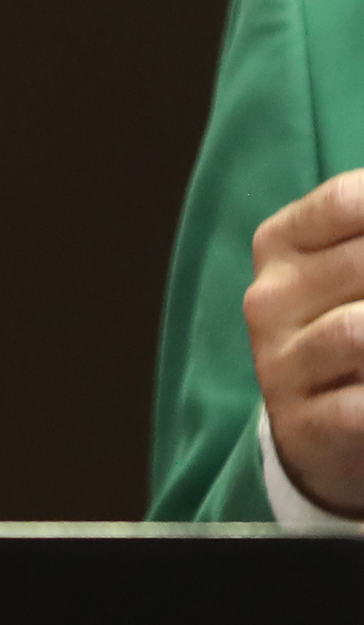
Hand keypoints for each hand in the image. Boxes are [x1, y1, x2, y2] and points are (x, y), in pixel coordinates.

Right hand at [246, 169, 363, 515]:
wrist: (318, 422)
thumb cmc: (356, 322)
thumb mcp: (358, 269)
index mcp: (281, 244)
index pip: (348, 202)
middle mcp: (269, 298)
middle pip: (362, 263)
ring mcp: (279, 362)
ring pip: (358, 332)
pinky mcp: (303, 422)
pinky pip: (363, 407)